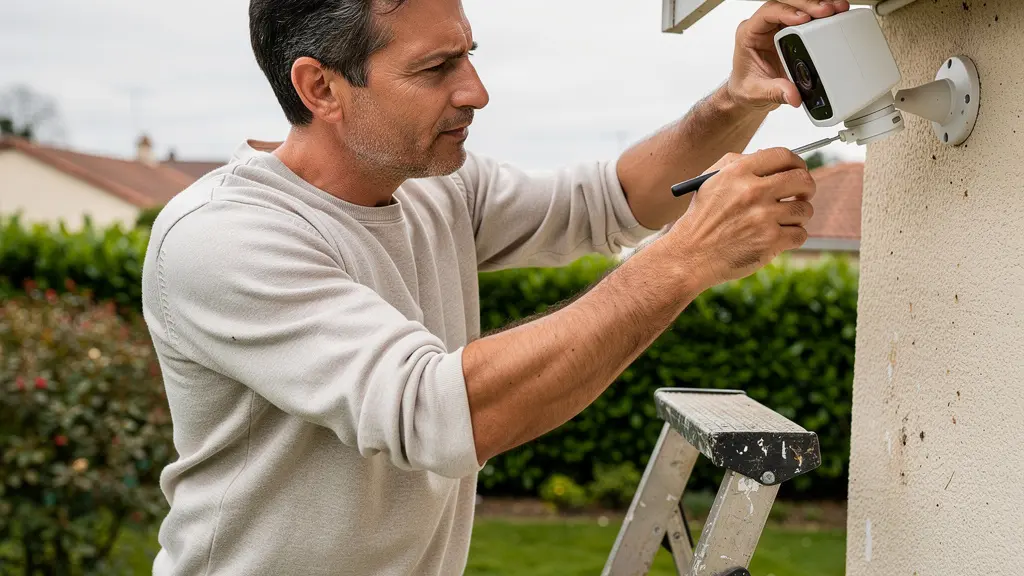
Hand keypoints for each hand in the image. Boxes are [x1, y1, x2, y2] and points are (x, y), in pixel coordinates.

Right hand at [666, 148, 814, 288]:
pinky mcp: (770, 241)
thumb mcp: (710, 181)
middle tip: (801, 195)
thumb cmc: (701, 219)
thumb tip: (770, 159)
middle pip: (802, 180)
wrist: (690, 255)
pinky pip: (800, 234)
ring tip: (782, 222)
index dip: (797, 164)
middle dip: (807, 188)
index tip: (798, 172)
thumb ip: (738, 164)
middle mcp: (752, 191)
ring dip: (799, 216)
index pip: (784, 156)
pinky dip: (792, 237)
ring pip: (804, 210)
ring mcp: (763, 217)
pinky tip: (776, 238)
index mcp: (738, 172)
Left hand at [726, 0, 850, 110]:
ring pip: (798, 6)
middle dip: (808, 5)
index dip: (786, 12)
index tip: (804, 18)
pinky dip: (821, 16)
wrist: (748, 94)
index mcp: (749, 34)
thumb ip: (774, 91)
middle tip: (827, 10)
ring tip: (837, 9)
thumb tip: (793, 94)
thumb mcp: (757, 92)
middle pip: (786, 4)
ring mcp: (778, 27)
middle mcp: (763, 26)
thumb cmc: (746, 87)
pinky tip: (836, 15)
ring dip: (818, 6)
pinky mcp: (791, 32)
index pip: (768, 13)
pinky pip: (807, 17)